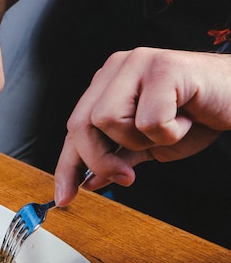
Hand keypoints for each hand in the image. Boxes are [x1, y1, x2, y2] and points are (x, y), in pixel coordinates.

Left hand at [54, 47, 230, 205]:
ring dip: (141, 140)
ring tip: (169, 128)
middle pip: (81, 125)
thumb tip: (88, 181)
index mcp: (107, 85)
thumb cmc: (197, 116)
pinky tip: (187, 118)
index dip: (67, 166)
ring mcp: (138, 63)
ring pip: (108, 120)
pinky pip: (148, 120)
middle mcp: (116, 69)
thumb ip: (116, 157)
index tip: (64, 198)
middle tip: (128, 175)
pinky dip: (169, 132)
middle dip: (100, 160)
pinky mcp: (163, 67)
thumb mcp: (148, 144)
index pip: (75, 129)